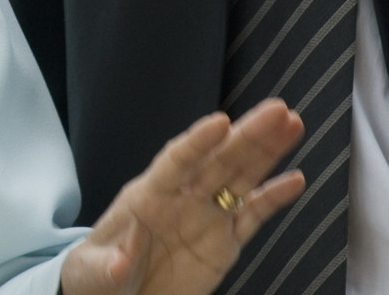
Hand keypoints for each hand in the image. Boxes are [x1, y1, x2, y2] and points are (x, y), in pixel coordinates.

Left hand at [58, 99, 304, 294]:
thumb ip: (109, 264)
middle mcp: (182, 198)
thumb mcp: (94, 273)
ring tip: (292, 123)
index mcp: (147, 196)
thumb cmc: (99, 277)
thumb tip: (122, 258)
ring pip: (241, 178)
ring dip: (267, 151)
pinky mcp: (225, 242)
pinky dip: (274, 198)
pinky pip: (253, 216)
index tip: (221, 122)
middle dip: (247, 135)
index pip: (176, 161)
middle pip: (218, 160)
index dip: (198, 143)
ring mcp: (206, 217)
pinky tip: (295, 179)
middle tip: (278, 110)